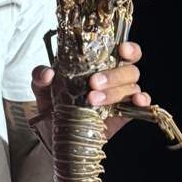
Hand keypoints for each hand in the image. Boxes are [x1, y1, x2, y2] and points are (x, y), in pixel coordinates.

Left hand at [30, 42, 150, 142]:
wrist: (54, 134)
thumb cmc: (52, 103)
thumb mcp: (41, 88)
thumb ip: (40, 76)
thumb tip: (48, 73)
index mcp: (98, 65)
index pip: (122, 50)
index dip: (128, 48)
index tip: (121, 49)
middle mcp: (114, 78)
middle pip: (129, 69)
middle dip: (113, 74)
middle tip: (92, 83)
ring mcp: (121, 96)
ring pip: (132, 86)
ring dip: (115, 91)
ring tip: (92, 100)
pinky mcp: (124, 114)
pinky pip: (140, 105)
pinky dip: (142, 102)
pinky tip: (136, 102)